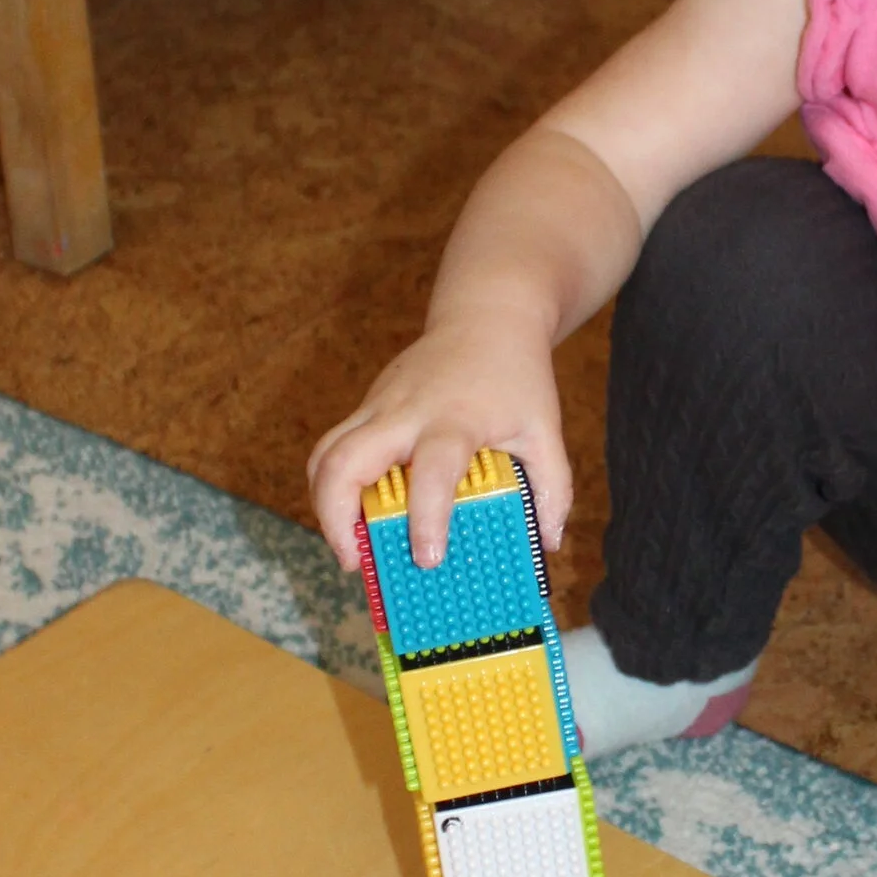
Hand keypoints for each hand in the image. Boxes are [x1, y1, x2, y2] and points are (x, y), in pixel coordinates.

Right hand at [307, 304, 569, 571]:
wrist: (487, 316)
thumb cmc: (517, 376)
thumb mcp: (545, 429)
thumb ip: (552, 486)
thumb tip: (547, 541)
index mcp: (455, 419)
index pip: (432, 470)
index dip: (426, 517)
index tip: (427, 558)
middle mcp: (405, 411)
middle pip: (344, 459)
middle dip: (336, 516)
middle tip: (354, 560)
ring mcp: (378, 406)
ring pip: (324, 453)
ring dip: (323, 504)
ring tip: (346, 546)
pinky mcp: (367, 406)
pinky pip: (333, 447)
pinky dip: (332, 486)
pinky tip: (353, 516)